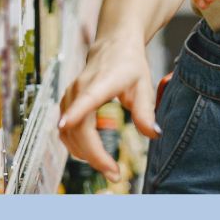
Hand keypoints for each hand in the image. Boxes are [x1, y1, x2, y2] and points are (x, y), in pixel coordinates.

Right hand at [58, 35, 159, 180]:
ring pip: (68, 132)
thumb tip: (153, 134)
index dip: (74, 111)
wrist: (113, 45)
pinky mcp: (67, 102)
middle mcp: (80, 88)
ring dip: (85, 154)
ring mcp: (70, 95)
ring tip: (108, 168)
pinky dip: (77, 146)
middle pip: (77, 127)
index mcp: (101, 82)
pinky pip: (66, 131)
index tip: (65, 124)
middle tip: (115, 174)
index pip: (85, 97)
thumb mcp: (143, 85)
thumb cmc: (129, 63)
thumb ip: (145, 111)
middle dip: (94, 155)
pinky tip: (94, 155)